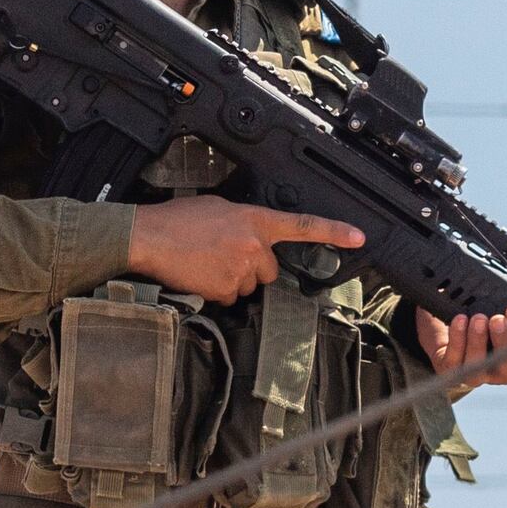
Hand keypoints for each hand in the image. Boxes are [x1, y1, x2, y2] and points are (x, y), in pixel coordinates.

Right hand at [124, 196, 361, 306]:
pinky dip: (216, 291)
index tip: (359, 238)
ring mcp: (240, 270)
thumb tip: (253, 237)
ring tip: (205, 262)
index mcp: (254, 220)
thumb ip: (244, 221)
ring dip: (232, 279)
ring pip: (247, 286)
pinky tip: (199, 276)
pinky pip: (229, 298)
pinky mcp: (225, 290)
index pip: (302, 226)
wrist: (147, 237)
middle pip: (269, 270)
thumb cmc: (177, 219)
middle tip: (223, 256)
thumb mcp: (219, 208)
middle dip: (252, 268)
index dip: (333, 232)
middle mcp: (253, 245)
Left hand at [416, 282, 506, 394]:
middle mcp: (500, 368)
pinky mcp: (452, 370)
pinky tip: (459, 320)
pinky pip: (455, 362)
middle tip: (497, 318)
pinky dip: (458, 339)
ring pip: (480, 368)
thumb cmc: (490, 313)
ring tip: (477, 318)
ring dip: (479, 341)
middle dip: (505, 342)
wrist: (450, 319)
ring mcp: (476, 373)